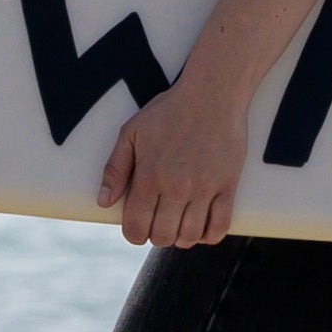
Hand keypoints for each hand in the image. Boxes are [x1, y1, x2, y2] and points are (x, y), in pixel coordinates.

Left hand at [98, 72, 253, 247]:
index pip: (137, 228)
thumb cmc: (169, 111)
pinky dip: (209, 235)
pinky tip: (202, 226)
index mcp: (149, 176)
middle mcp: (176, 187)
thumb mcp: (132, 132)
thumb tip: (103, 202)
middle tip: (159, 223)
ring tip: (180, 224)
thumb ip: (115, 168)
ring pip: (190, 236)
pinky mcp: (228, 186)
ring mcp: (204, 188)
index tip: (138, 228)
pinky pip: (220, 227)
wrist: (212, 94)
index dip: (134, 234)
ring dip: (182, 237)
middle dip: (157, 236)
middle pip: (163, 236)